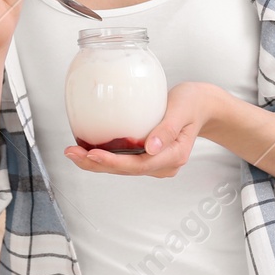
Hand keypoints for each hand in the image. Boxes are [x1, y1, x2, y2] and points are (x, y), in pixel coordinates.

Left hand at [64, 82, 223, 178]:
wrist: (202, 105)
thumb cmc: (193, 103)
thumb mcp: (182, 110)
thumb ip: (167, 128)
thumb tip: (150, 147)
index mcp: (174, 156)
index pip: (139, 165)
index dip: (113, 162)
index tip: (92, 154)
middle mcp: (164, 164)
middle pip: (126, 171)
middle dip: (97, 165)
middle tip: (72, 153)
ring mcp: (156, 163)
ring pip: (123, 168)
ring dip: (97, 163)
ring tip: (73, 152)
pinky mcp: (148, 157)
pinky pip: (125, 161)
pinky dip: (106, 157)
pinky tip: (89, 149)